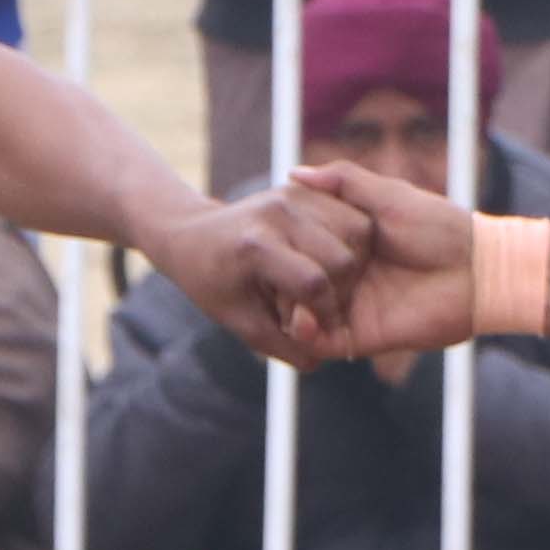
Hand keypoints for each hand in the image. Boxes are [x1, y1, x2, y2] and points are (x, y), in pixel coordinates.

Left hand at [155, 189, 355, 360]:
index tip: (322, 329)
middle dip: (343, 289)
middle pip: (342, 257)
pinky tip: (328, 260)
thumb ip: (281, 344)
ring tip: (326, 282)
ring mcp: (293, 195)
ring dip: (351, 263)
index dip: (326, 313)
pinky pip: (350, 216)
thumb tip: (320, 361)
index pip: (314, 283)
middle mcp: (278, 213)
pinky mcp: (304, 189)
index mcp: (255, 247)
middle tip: (323, 304)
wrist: (193, 235)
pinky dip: (350, 241)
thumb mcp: (240, 322)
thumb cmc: (212, 284)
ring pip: (356, 231)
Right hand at [279, 158, 489, 359]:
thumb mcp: (385, 195)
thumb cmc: (438, 227)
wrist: (475, 271)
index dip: (282, 243)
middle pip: (296, 282)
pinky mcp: (360, 335)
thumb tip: (293, 172)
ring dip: (285, 307)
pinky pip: (322, 342)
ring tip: (274, 295)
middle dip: (276, 280)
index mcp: (350, 244)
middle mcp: (347, 277)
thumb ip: (342, 182)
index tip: (257, 231)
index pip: (302, 247)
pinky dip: (305, 334)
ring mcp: (352, 307)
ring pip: (302, 313)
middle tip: (258, 272)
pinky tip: (296, 320)